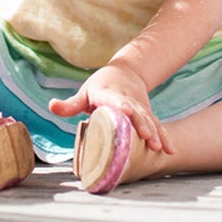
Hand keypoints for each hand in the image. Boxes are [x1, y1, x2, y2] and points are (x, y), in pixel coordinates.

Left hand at [47, 63, 174, 152]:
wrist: (126, 72)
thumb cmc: (100, 86)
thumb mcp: (84, 92)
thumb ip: (70, 104)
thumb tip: (51, 106)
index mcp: (110, 94)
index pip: (116, 99)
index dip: (122, 105)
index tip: (128, 110)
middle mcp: (128, 100)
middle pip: (137, 112)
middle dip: (143, 124)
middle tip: (148, 137)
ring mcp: (140, 107)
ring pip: (149, 119)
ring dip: (156, 132)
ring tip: (160, 147)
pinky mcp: (147, 114)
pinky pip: (157, 125)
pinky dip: (164, 136)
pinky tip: (170, 149)